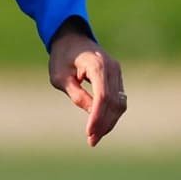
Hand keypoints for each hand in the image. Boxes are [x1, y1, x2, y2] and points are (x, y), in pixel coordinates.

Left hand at [48, 27, 126, 147]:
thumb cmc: (62, 56)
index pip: (102, 96)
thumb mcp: (60, 77)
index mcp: (97, 65)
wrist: (72, 38)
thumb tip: (91, 113)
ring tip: (95, 137)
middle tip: (91, 141)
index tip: (89, 132)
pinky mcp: (117, 78)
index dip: (97, 116)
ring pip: (120, 103)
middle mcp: (112, 68)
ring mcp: (117, 72)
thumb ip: (76, 94)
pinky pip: (118, 99)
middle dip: (104, 123)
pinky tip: (101, 126)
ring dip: (109, 122)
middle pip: (114, 102)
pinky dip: (111, 114)